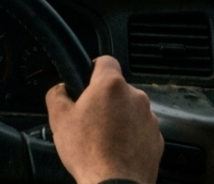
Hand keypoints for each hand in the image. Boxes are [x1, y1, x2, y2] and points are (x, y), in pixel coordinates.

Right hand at [46, 55, 162, 183]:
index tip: (86, 80)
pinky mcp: (157, 139)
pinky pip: (140, 130)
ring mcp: (150, 119)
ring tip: (102, 138)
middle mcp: (135, 97)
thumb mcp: (58, 119)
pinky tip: (116, 150)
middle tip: (88, 118)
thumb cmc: (88, 152)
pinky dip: (130, 136)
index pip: (105, 60)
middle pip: (117, 89)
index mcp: (110, 85)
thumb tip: (60, 89)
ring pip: (130, 110)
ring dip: (118, 118)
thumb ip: (56, 94)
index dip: (93, 68)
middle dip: (104, 100)